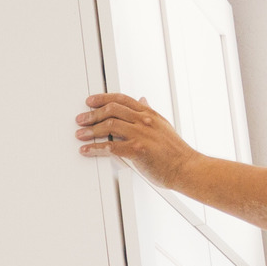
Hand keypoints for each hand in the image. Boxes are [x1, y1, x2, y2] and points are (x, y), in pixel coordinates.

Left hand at [75, 93, 197, 187]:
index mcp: (150, 115)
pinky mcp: (137, 150)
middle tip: (82, 119)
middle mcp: (145, 122)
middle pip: (112, 110)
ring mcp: (141, 135)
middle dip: (93, 114)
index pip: (122, 99)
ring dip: (91, 130)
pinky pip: (110, 147)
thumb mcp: (164, 126)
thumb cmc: (176, 152)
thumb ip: (150, 113)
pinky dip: (95, 148)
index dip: (103, 98)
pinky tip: (87, 149)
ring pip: (109, 126)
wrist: (185, 167)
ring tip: (81, 134)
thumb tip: (142, 102)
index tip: (91, 101)